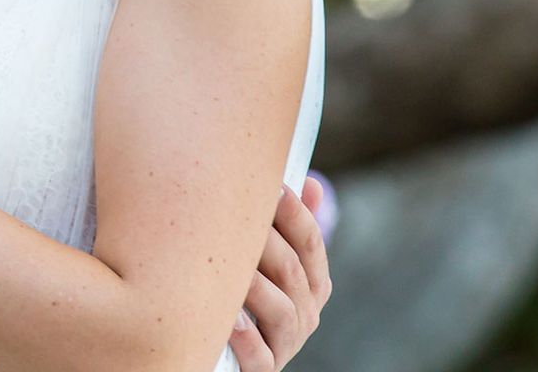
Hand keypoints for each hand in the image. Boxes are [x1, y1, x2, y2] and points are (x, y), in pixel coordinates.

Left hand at [228, 176, 332, 371]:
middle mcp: (304, 314)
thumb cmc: (244, 291)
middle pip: (292, 271)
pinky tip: (230, 319)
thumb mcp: (265, 257)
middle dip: (267, 240)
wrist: (225, 351)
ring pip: (281, 311)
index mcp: (311, 283)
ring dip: (256, 285)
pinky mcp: (262, 369)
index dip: (295, 214)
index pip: (311, 244)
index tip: (274, 187)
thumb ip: (287, 224)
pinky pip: (260, 356)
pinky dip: (247, 338)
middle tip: (238, 213)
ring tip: (232, 265)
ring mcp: (285, 344)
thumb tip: (311, 183)